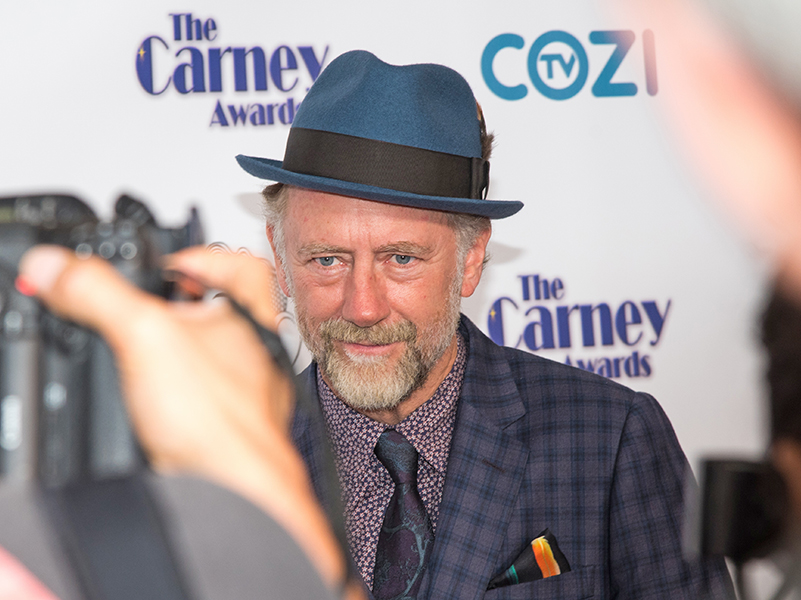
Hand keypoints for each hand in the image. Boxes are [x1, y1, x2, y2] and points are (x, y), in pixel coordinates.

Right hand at [17, 245, 347, 590]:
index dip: (205, 254)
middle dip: (181, 302)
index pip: (243, 265)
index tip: (171, 262)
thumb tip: (52, 267)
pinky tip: (152, 395)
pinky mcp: (230, 424)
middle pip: (226, 308)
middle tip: (149, 301)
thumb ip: (98, 296)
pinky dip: (178, 387)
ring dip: (176, 346)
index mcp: (252, 316)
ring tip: (141, 345)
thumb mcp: (144, 337)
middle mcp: (257, 352)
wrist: (236, 491)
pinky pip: (205, 393)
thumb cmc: (220, 422)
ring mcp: (247, 390)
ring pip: (215, 353)